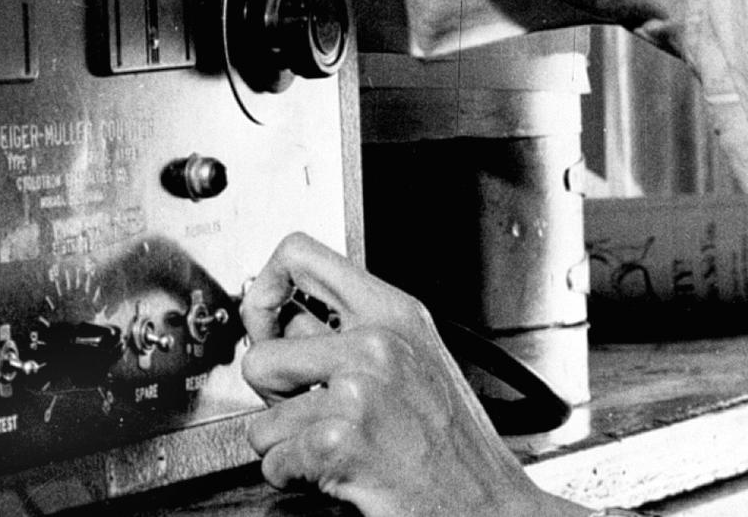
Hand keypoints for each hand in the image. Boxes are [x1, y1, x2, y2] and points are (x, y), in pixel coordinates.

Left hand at [241, 233, 584, 516]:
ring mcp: (359, 390)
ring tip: (331, 445)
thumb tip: (280, 320)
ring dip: (286, 444)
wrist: (485, 500)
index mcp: (392, 309)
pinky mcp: (344, 441)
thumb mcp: (414, 355)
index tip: (264, 320)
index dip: (265, 289)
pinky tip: (331, 472)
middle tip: (308, 409)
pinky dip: (293, 476)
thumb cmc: (452, 439)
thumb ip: (353, 329)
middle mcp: (375, 341)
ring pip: (262, 419)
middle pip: (262, 352)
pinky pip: (274, 460)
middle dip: (273, 394)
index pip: (300, 255)